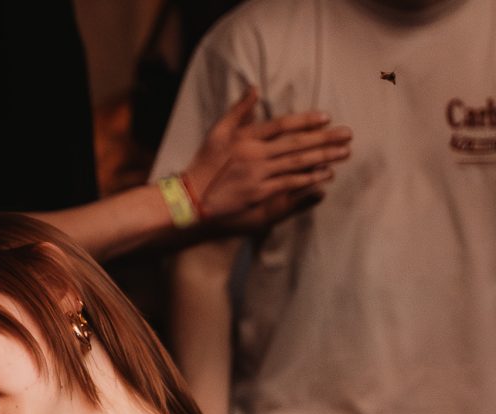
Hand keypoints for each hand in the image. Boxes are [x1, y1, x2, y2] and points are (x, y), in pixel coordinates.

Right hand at [182, 86, 351, 232]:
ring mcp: (258, 175)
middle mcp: (254, 154)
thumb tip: (255, 88)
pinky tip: (325, 174)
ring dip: (323, 157)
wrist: (191, 199)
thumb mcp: (217, 132)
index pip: (281, 125)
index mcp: (245, 137)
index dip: (305, 121)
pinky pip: (289, 184)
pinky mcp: (259, 194)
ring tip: (344, 153)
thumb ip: (238, 111)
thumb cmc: (203, 165)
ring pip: (296, 163)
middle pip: (296, 143)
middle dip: (324, 138)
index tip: (326, 117)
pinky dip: (308, 178)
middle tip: (348, 135)